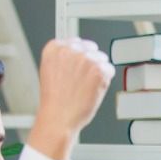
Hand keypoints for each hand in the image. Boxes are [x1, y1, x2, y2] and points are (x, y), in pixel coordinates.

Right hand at [29, 38, 113, 159]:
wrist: (59, 117)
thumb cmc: (55, 101)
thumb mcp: (51, 71)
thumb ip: (64, 58)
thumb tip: (79, 51)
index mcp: (54, 48)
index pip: (76, 42)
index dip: (79, 56)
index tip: (77, 66)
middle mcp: (70, 50)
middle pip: (91, 48)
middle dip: (90, 62)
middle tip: (82, 80)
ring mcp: (85, 59)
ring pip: (102, 59)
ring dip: (98, 71)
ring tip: (85, 87)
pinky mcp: (99, 70)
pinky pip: (110, 69)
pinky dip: (105, 80)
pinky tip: (93, 89)